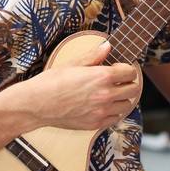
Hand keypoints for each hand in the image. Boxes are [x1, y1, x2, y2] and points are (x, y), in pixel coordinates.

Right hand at [11, 42, 139, 130]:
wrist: (36, 105)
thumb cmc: (50, 82)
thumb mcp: (72, 64)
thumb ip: (94, 56)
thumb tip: (107, 46)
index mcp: (101, 76)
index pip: (130, 72)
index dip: (126, 68)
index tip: (119, 68)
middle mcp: (105, 95)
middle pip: (133, 89)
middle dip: (128, 83)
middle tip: (118, 80)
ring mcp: (101, 111)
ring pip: (126, 105)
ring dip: (122, 98)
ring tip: (110, 93)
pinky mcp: (95, 124)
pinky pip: (115, 118)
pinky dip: (113, 111)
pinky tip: (103, 105)